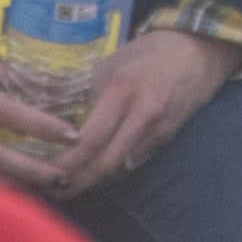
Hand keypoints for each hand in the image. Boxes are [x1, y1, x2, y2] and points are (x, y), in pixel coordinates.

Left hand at [46, 31, 240, 197]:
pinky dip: (113, 169)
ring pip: (119, 167)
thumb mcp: (112, 63)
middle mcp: (143, 115)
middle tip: (50, 190)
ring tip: (64, 186)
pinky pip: (134, 160)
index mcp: (124, 91)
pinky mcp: (167, 138)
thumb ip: (88, 91)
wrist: (199, 51)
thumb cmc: (149, 52)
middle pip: (105, 163)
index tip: (42, 171)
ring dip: (92, 180)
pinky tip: (94, 172)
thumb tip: (54, 118)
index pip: (90, 138)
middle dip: (76, 182)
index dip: (65, 161)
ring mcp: (158, 130)